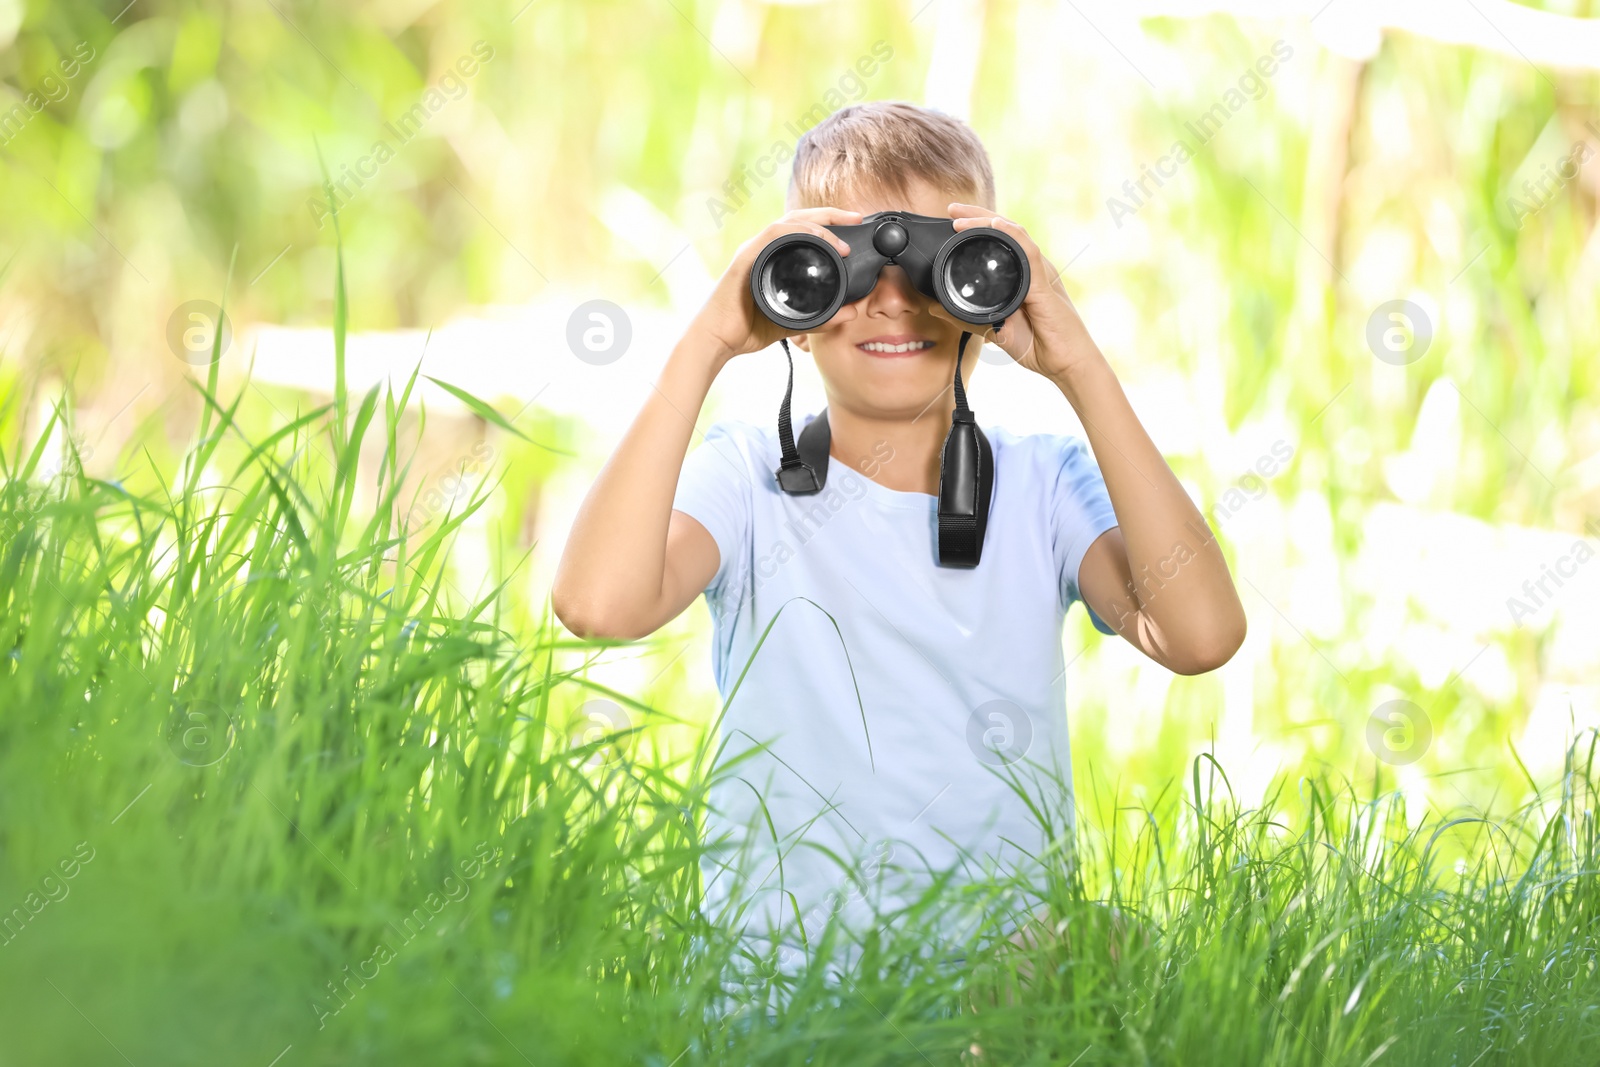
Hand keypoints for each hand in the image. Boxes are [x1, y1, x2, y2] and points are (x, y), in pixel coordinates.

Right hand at [685, 207, 862, 365]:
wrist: (716, 340)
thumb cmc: (746, 329)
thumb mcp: (793, 323)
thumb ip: (821, 318)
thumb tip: (851, 313)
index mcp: (773, 258)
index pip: (803, 231)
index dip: (829, 224)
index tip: (854, 225)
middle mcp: (762, 249)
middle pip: (799, 218)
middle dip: (830, 214)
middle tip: (855, 217)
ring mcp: (753, 250)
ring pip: (788, 223)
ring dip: (818, 225)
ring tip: (841, 239)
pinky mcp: (746, 258)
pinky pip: (774, 235)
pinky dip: (798, 233)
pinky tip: (816, 238)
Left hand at [931, 203, 1102, 382]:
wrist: (1066, 363)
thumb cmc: (1038, 345)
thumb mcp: (994, 330)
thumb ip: (967, 318)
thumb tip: (937, 308)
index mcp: (1023, 276)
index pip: (1001, 242)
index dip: (978, 227)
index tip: (951, 220)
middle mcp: (1033, 269)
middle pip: (1006, 231)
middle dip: (978, 216)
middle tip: (952, 208)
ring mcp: (1040, 273)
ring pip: (1015, 235)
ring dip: (988, 222)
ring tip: (962, 217)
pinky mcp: (1045, 284)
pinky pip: (1028, 252)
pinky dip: (1011, 235)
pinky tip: (996, 225)